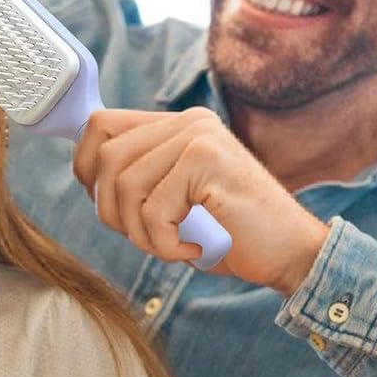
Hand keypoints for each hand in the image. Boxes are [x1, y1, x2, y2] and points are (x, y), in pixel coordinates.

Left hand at [73, 108, 330, 295]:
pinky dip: (165, 244)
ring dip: (141, 234)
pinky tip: (194, 248)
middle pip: (107, 158)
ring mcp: (199, 137)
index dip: (85, 167)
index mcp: (176, 125)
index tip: (103, 203)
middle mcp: (188, 122)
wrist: (291, 254)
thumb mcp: (173, 200)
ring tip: (174, 245)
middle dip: (113, 212)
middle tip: (148, 237)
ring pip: (125, 186)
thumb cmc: (228, 234)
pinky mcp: (207, 161)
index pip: (100, 125)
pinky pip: (153, 210)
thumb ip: (138, 178)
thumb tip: (86, 175)